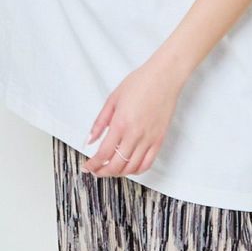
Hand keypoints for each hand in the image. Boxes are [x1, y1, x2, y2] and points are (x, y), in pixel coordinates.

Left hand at [83, 54, 186, 177]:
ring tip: (111, 169)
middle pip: (116, 165)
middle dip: (103, 172)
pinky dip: (136, 170)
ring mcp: (149, 139)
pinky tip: (129, 167)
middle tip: (96, 171)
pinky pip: (147, 163)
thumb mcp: (112, 99)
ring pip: (132, 168)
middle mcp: (135, 134)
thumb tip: (90, 140)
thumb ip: (99, 122)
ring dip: (119, 173)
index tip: (87, 167)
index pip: (103, 154)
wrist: (164, 77)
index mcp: (120, 123)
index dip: (93, 164)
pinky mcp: (159, 140)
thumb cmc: (140, 83)